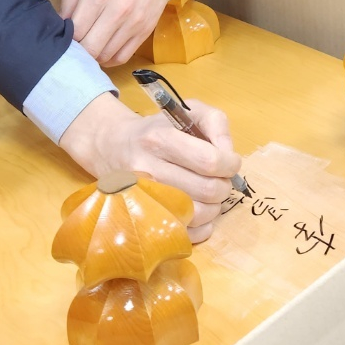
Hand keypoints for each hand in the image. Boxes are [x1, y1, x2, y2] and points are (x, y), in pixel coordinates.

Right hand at [59, 93, 240, 242]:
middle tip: (220, 179)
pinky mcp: (145, 219)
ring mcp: (144, 198)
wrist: (114, 146)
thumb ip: (216, 123)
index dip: (230, 164)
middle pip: (207, 189)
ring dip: (215, 206)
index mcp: (159, 139)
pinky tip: (199, 209)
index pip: (208, 160)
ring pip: (199, 214)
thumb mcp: (188, 110)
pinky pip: (187, 234)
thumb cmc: (158, 128)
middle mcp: (148, 169)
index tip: (230, 162)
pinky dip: (203, 226)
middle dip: (224, 185)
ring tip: (209, 193)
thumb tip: (229, 154)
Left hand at [61, 0, 172, 65]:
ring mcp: (133, 23)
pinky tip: (104, 50)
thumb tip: (62, 22)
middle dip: (79, 48)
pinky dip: (109, 59)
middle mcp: (117, 11)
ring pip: (106, 55)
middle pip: (90, 48)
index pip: (76, 31)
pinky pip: (123, 57)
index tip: (66, 32)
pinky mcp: (145, 31)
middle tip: (76, 41)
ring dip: (93, 55)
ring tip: (89, 44)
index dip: (67, 36)